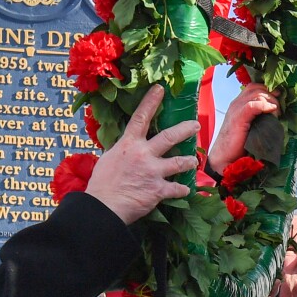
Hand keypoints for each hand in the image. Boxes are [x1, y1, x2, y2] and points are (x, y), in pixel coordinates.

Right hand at [86, 85, 199, 224]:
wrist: (103, 206)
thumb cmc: (101, 184)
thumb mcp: (108, 160)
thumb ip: (121, 152)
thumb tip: (125, 149)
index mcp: (128, 145)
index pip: (140, 118)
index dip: (150, 102)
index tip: (160, 89)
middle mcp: (143, 154)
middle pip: (169, 137)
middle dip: (185, 129)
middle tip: (195, 125)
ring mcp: (153, 172)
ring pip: (179, 162)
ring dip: (189, 162)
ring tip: (193, 161)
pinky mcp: (158, 190)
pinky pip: (176, 189)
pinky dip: (182, 190)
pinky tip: (185, 190)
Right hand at [208, 83, 278, 172]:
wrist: (223, 157)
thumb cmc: (238, 145)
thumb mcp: (250, 126)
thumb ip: (259, 117)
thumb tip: (275, 114)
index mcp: (239, 104)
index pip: (254, 87)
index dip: (268, 91)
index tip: (278, 100)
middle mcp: (237, 103)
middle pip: (258, 89)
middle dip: (272, 96)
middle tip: (279, 110)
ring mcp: (236, 109)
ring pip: (257, 94)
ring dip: (271, 101)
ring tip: (276, 114)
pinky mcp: (238, 118)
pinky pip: (252, 105)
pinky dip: (264, 105)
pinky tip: (271, 110)